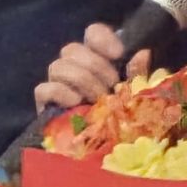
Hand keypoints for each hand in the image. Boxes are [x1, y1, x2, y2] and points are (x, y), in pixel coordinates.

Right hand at [33, 24, 152, 110]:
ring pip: (57, 65)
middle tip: (111, 85)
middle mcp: (73, 69)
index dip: (102, 38)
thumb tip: (142, 53)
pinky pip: (43, 89)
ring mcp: (57, 86)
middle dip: (95, 65)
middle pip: (71, 48)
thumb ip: (137, 75)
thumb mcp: (134, 97)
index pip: (91, 34)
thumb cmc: (121, 120)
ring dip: (81, 80)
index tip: (119, 54)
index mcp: (96, 61)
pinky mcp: (45, 106)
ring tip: (97, 99)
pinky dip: (60, 92)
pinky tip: (75, 102)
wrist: (102, 153)